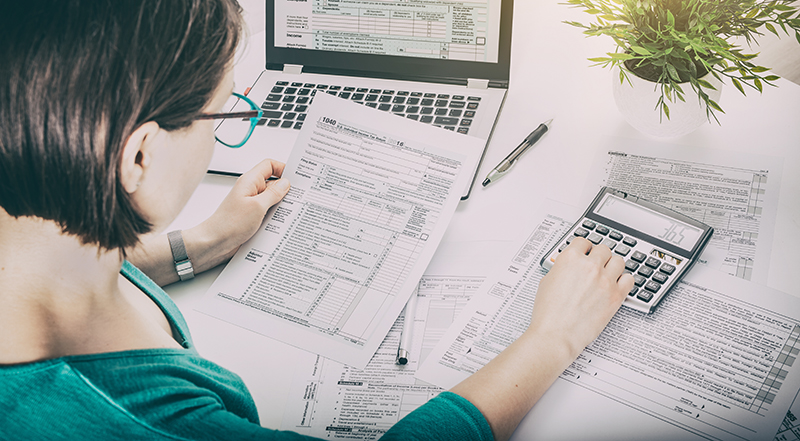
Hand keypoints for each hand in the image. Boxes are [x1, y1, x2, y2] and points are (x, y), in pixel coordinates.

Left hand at [190, 159, 290, 267]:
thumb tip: (285, 184)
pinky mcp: (252, 216)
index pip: (269, 165)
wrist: (214, 243)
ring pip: (272, 199)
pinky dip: (275, 215)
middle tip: (298, 197)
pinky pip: (268, 211)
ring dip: (281, 205)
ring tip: (288, 212)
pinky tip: (280, 222)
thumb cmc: (228, 224)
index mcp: (249, 181)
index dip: (283, 168)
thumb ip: (273, 193)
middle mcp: (250, 190)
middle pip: (273, 182)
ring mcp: (251, 204)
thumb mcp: (257, 206)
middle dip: (286, 189)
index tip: (296, 178)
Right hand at [529, 237, 632, 357]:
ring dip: (613, 266)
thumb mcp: (546, 282)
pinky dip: (624, 280)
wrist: (556, 334)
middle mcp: (590, 266)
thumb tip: (567, 269)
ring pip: (619, 261)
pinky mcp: (616, 295)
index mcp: (570, 259)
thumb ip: (561, 270)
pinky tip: (617, 284)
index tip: (585, 252)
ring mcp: (605, 280)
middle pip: (603, 249)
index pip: (583, 241)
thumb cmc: (549, 314)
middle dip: (599, 256)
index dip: (584, 248)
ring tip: (608, 273)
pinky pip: (629, 279)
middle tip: (596, 264)